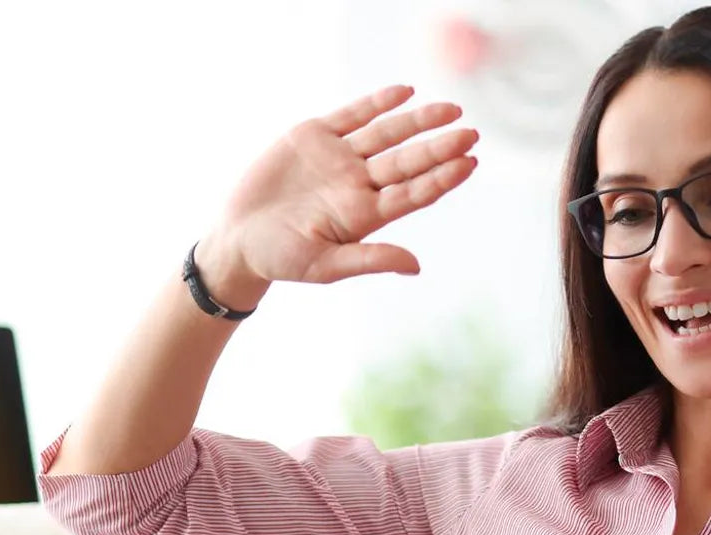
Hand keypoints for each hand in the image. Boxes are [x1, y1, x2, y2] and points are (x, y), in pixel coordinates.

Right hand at [203, 84, 479, 292]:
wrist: (239, 238)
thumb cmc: (282, 259)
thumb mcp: (326, 265)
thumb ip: (370, 259)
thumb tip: (415, 266)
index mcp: (366, 215)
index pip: (414, 193)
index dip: (442, 178)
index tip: (469, 163)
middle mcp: (359, 184)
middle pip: (408, 161)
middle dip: (439, 146)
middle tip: (471, 132)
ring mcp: (339, 158)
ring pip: (387, 134)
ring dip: (418, 121)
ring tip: (450, 109)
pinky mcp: (315, 136)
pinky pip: (353, 115)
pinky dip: (377, 103)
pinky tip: (405, 92)